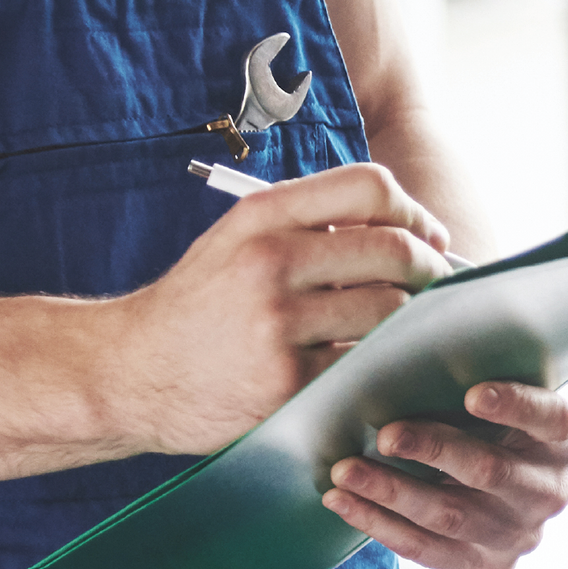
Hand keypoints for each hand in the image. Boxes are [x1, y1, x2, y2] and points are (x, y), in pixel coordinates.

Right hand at [107, 163, 452, 454]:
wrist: (130, 372)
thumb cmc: (197, 307)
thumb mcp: (236, 240)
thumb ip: (306, 224)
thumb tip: (403, 227)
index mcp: (263, 216)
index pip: (369, 186)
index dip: (414, 212)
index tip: (428, 236)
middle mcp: (271, 261)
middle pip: (393, 249)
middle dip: (431, 268)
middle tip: (437, 287)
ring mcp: (279, 324)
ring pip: (390, 310)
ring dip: (413, 320)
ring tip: (409, 327)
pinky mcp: (286, 382)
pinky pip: (365, 364)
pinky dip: (384, 364)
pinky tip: (381, 366)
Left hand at [322, 382, 567, 568]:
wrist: (486, 484)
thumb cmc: (478, 421)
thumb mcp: (489, 397)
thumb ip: (464, 379)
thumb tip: (402, 355)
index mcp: (564, 439)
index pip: (550, 419)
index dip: (515, 406)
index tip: (472, 394)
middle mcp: (551, 491)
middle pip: (490, 471)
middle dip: (432, 450)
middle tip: (383, 435)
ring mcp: (523, 535)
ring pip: (451, 516)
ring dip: (391, 492)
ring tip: (345, 472)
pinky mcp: (491, 568)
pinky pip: (429, 551)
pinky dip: (381, 525)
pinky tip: (344, 503)